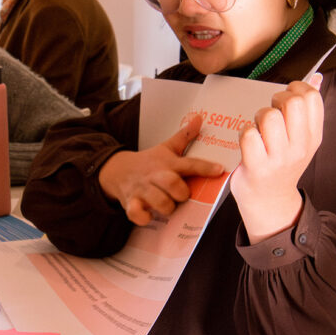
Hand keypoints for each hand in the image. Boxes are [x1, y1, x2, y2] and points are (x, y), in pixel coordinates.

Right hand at [98, 115, 223, 225]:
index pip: (189, 164)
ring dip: (167, 207)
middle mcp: (155, 175)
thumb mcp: (165, 148)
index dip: (205, 167)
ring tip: (167, 206)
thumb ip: (184, 136)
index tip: (219, 170)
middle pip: (172, 183)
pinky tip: (149, 215)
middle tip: (182, 195)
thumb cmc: (148, 162)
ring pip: (159, 201)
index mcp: (167, 163)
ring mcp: (142, 189)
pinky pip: (137, 213)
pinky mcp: (130, 202)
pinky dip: (144, 217)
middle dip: (181, 193)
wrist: (116, 169)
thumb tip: (199, 118)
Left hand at [232, 75, 323, 243]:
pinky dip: (244, 132)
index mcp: (313, 136)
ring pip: (268, 116)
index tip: (287, 97)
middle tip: (271, 111)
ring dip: (258, 116)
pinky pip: (248, 135)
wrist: (268, 200)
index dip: (296, 88)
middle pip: (291, 103)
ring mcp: (279, 158)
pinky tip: (248, 141)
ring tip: (259, 129)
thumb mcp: (302, 138)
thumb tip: (317, 77)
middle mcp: (300, 146)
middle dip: (276, 99)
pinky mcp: (257, 166)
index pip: (311, 98)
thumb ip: (308, 108)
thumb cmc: (281, 163)